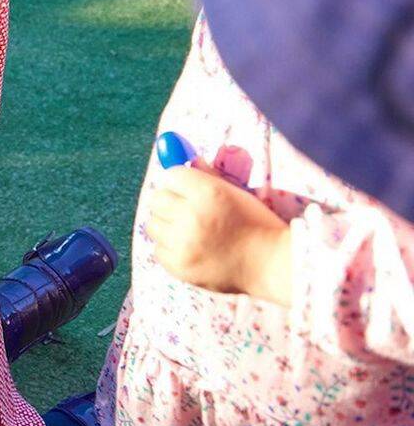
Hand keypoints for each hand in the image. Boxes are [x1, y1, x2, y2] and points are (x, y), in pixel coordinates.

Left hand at [144, 164, 292, 303]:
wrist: (272, 265)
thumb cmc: (256, 224)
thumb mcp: (237, 193)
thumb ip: (209, 176)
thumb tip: (188, 159)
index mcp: (208, 193)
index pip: (171, 176)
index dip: (179, 183)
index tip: (186, 191)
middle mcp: (192, 215)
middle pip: (157, 198)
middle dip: (169, 203)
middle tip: (186, 212)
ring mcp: (183, 243)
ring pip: (153, 224)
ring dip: (167, 227)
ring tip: (190, 233)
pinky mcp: (179, 266)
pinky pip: (158, 250)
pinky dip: (170, 250)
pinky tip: (192, 251)